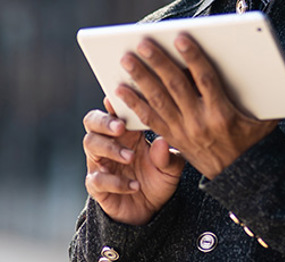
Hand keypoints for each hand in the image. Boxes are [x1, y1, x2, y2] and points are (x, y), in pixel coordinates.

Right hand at [83, 99, 183, 224]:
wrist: (151, 210)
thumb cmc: (159, 177)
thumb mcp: (172, 166)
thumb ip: (169, 155)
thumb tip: (161, 142)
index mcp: (129, 131)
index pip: (116, 110)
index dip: (115, 101)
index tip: (119, 95)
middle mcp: (110, 143)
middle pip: (92, 121)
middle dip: (104, 121)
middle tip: (120, 127)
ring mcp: (100, 163)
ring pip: (90, 144)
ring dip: (110, 148)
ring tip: (130, 157)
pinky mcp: (97, 186)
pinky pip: (97, 179)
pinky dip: (116, 182)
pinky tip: (134, 186)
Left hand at [115, 34, 278, 178]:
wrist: (241, 177)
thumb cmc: (254, 141)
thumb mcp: (264, 118)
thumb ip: (260, 94)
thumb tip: (256, 66)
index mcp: (222, 113)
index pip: (204, 79)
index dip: (192, 57)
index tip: (180, 38)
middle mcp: (199, 122)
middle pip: (175, 87)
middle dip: (158, 63)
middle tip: (143, 43)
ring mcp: (183, 131)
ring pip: (158, 101)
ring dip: (141, 79)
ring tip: (126, 60)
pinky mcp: (173, 139)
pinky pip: (149, 120)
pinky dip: (134, 104)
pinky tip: (120, 90)